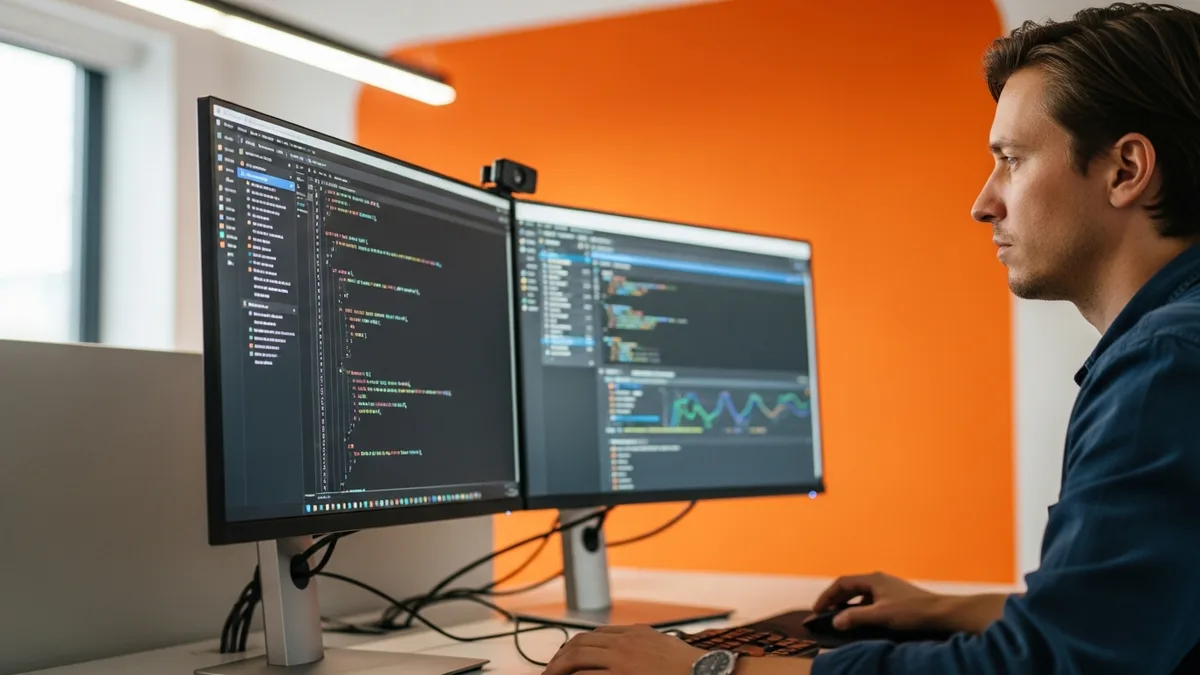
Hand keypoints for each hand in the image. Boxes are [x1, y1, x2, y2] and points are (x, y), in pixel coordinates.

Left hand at [542, 625, 702, 674]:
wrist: (708, 672)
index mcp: (635, 633)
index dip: (574, 647)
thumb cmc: (691, 667)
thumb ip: (643, 646)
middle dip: (560, 659)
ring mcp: (623, 659)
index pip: (594, 635)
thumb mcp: (663, 647)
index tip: (564, 658)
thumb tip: (627, 655)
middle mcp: (625, 642)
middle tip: (548, 673)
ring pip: (578, 658)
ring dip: (559, 669)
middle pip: (580, 644)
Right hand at [812, 572, 951, 632]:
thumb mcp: (881, 615)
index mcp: (873, 579)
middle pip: (850, 586)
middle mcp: (879, 579)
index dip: (827, 595)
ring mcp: (888, 587)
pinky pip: (871, 598)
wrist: (940, 612)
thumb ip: (856, 617)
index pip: (842, 583)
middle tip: (825, 613)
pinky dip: (861, 607)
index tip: (817, 609)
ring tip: (841, 617)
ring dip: (848, 603)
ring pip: (861, 592)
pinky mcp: (895, 595)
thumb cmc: (912, 611)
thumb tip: (836, 621)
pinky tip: (863, 618)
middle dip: (835, 599)